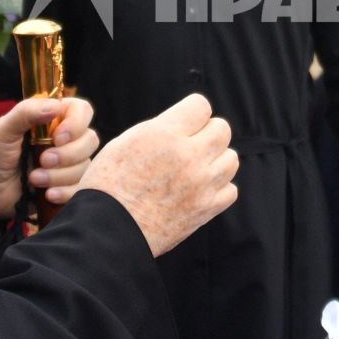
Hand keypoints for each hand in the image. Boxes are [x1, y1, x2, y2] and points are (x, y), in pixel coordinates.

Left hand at [0, 97, 97, 219]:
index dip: (76, 124)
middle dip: (67, 154)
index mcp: (52, 119)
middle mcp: (65, 139)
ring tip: (34, 179)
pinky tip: (47, 194)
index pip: (82, 111)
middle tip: (43, 160)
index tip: (58, 137)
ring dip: (59, 175)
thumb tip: (56, 105)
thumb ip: (26, 113)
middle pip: (90, 140)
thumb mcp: (2, 130)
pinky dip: (65, 192)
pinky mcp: (66, 186)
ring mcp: (68, 164)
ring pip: (85, 166)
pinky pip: (81, 188)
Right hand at [83, 94, 238, 256]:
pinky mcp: (206, 209)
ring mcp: (201, 184)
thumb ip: (160, 130)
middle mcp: (187, 156)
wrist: (108, 232)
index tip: (183, 124)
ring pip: (231, 159)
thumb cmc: (108, 186)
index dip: (192, 113)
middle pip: (222, 130)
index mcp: (164, 134)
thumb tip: (184, 124)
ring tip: (195, 169)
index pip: (201, 106)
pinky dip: (218, 188)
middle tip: (189, 146)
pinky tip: (199, 190)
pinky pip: (230, 190)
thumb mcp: (125, 143)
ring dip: (216, 160)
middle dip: (207, 133)